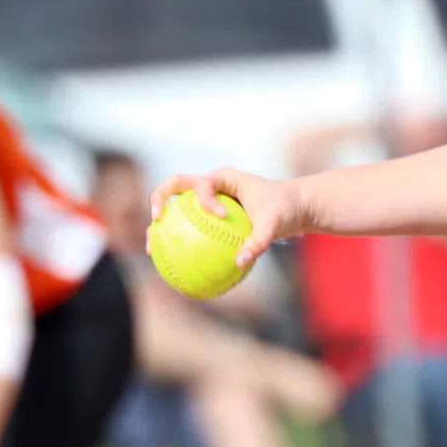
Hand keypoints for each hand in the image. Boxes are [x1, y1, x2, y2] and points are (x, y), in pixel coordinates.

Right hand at [152, 168, 306, 269]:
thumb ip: (259, 241)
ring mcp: (208, 199)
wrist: (294, 208)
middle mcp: (212, 185)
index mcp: (224, 177)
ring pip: (177, 207)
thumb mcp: (276, 224)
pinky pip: (191, 229)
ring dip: (161, 224)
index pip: (203, 183)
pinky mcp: (208, 215)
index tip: (223, 216)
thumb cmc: (285, 209)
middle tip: (156, 220)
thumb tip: (239, 262)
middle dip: (159, 198)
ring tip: (152, 250)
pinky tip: (176, 268)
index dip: (206, 200)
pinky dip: (180, 244)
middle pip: (175, 185)